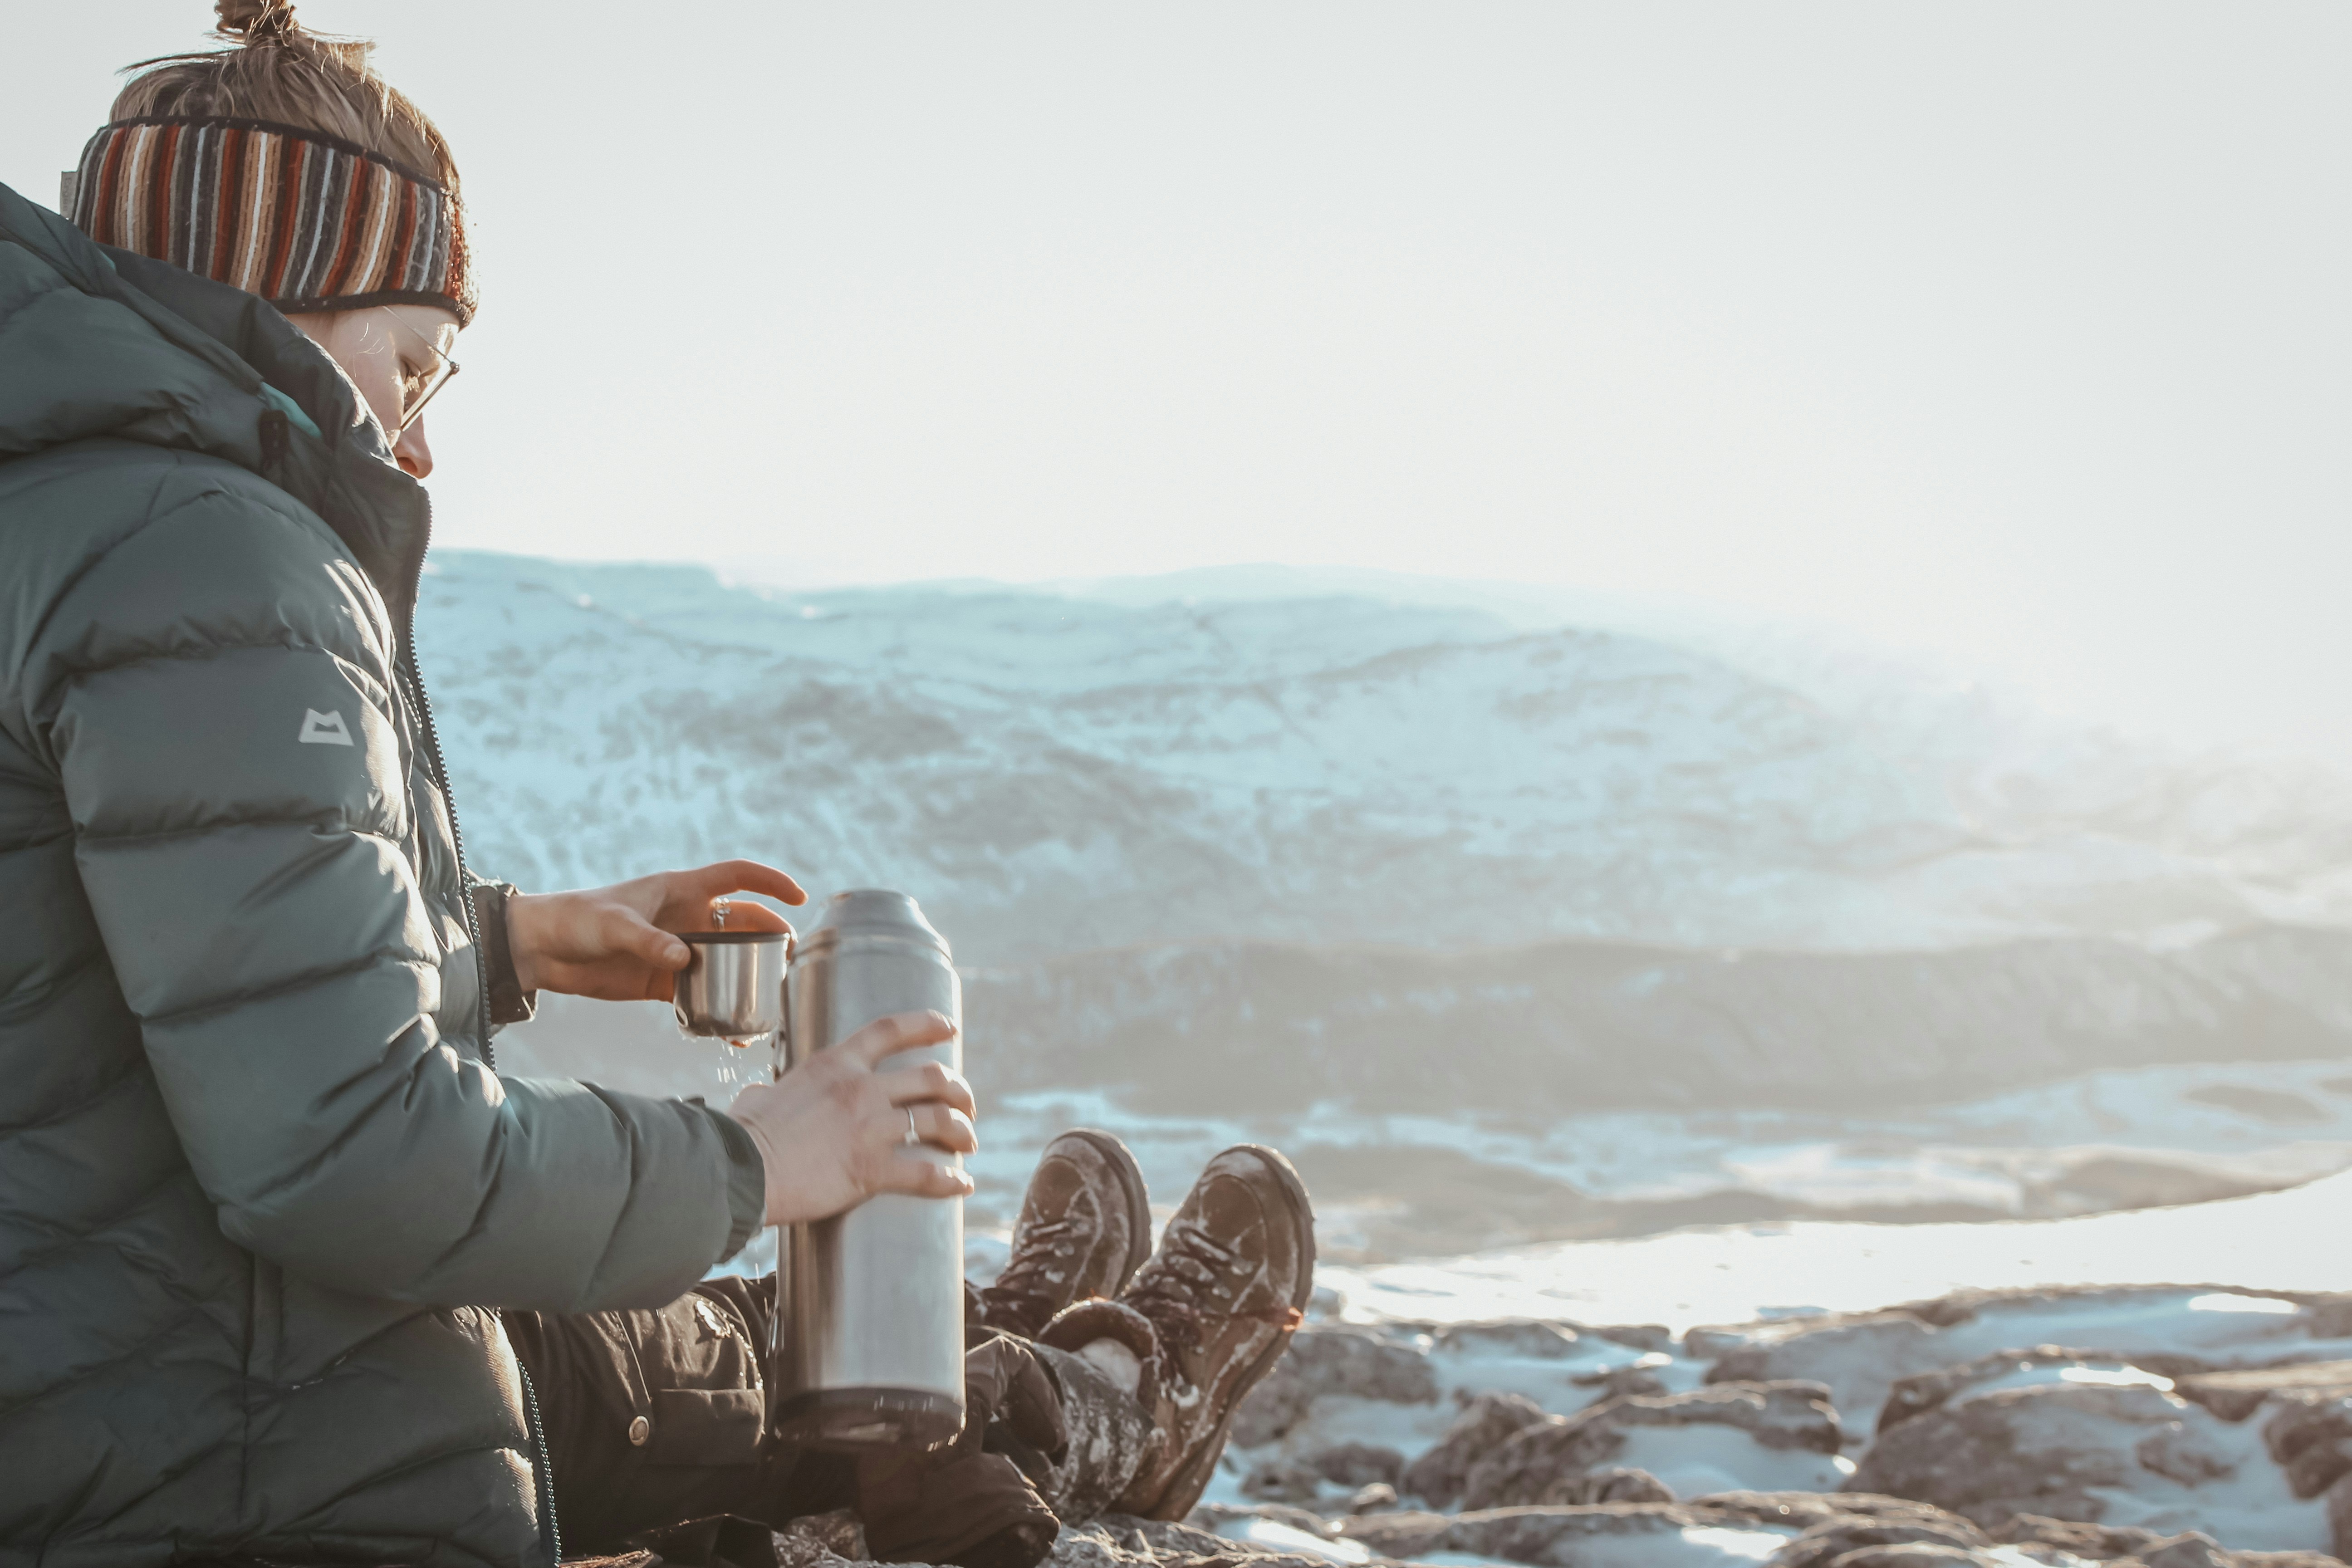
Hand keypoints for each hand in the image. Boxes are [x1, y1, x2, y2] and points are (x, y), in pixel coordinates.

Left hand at [504, 860, 804, 1000]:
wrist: (541, 950)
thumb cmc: (576, 919)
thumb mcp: (613, 925)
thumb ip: (650, 941)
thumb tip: (686, 960)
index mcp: (680, 889)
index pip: (737, 877)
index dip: (770, 883)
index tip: (799, 897)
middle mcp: (686, 918)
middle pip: (742, 923)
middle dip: (770, 937)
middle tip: (789, 960)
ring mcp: (677, 950)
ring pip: (727, 961)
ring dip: (749, 976)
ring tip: (771, 999)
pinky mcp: (664, 982)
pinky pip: (701, 994)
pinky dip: (718, 1011)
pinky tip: (733, 1033)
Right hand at [725, 1011, 976, 1224]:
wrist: (738, 1171)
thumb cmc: (741, 1138)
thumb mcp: (759, 1098)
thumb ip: (771, 1092)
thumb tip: (760, 1097)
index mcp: (834, 1064)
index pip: (890, 1030)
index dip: (926, 1024)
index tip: (950, 1028)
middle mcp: (859, 1088)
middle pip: (931, 1077)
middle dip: (958, 1091)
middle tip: (965, 1106)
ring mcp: (869, 1127)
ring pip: (938, 1120)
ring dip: (961, 1131)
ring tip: (968, 1142)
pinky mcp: (871, 1169)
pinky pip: (927, 1173)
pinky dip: (951, 1179)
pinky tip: (963, 1184)